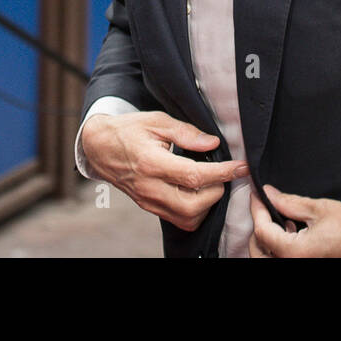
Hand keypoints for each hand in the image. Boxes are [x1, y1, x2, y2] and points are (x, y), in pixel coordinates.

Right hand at [81, 111, 248, 231]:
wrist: (99, 147)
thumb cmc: (128, 130)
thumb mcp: (157, 121)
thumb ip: (186, 132)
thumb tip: (212, 143)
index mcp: (152, 163)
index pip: (194, 176)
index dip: (223, 173)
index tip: (241, 167)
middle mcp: (150, 187)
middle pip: (194, 206)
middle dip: (216, 192)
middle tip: (222, 174)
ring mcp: (148, 201)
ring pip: (187, 218)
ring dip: (206, 204)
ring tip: (210, 182)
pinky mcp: (149, 207)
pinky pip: (178, 220)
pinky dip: (194, 211)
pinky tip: (197, 192)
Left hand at [249, 185, 340, 257]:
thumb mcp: (320, 208)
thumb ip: (289, 203)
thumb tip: (269, 194)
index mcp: (297, 253)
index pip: (262, 232)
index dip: (257, 209)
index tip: (258, 194)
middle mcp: (300, 266)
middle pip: (260, 253)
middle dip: (259, 230)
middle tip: (264, 208)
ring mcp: (309, 267)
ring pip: (273, 259)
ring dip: (270, 242)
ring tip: (281, 219)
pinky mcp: (317, 265)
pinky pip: (290, 260)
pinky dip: (284, 248)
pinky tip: (294, 231)